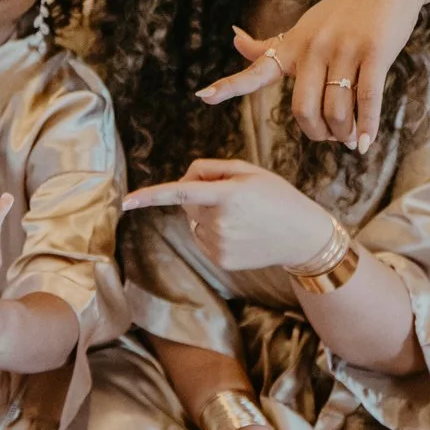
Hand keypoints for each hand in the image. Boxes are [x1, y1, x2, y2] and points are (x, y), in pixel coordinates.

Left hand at [123, 158, 336, 274]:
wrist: (302, 236)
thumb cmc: (276, 196)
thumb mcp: (249, 171)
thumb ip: (212, 168)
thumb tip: (183, 179)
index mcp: (228, 195)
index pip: (181, 192)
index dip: (151, 196)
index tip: (126, 201)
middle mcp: (220, 222)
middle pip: (187, 203)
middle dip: (200, 196)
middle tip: (232, 195)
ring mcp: (220, 244)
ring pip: (195, 222)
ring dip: (208, 216)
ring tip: (242, 217)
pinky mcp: (221, 260)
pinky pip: (203, 239)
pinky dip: (214, 233)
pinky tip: (240, 232)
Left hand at [199, 0, 429, 147]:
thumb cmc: (345, 9)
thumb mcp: (305, 26)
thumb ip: (271, 45)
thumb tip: (233, 38)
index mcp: (293, 46)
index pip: (256, 69)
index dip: (229, 85)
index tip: (202, 96)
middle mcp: (313, 48)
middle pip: (303, 109)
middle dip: (317, 133)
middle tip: (329, 138)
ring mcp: (343, 50)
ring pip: (336, 109)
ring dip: (344, 132)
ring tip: (350, 138)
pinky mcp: (374, 52)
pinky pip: (367, 99)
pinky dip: (366, 126)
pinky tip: (364, 144)